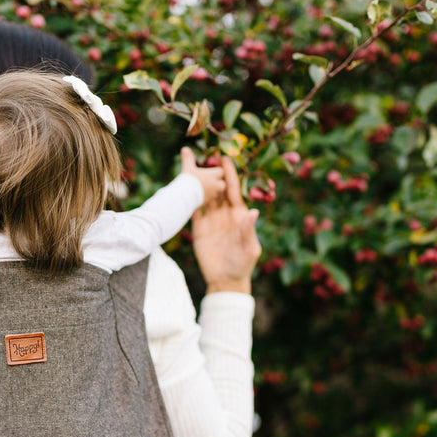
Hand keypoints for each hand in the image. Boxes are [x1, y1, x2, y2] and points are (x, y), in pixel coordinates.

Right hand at [179, 147, 225, 203]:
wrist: (184, 197)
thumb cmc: (188, 180)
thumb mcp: (187, 167)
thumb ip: (188, 158)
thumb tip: (185, 149)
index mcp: (213, 175)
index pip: (221, 171)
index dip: (217, 169)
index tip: (212, 168)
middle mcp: (215, 185)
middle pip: (222, 183)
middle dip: (218, 181)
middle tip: (210, 178)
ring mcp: (212, 195)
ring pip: (217, 192)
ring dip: (213, 188)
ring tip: (204, 186)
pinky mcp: (206, 202)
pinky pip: (210, 199)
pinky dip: (206, 195)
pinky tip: (199, 194)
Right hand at [191, 154, 261, 293]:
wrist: (226, 281)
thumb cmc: (243, 265)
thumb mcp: (250, 249)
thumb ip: (249, 230)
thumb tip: (253, 211)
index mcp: (239, 216)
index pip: (234, 190)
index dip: (230, 174)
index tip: (225, 158)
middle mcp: (225, 215)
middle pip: (219, 189)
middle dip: (214, 174)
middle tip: (207, 156)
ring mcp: (212, 221)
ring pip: (206, 197)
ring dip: (200, 184)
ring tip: (193, 166)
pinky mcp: (200, 229)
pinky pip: (194, 210)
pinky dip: (190, 199)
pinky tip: (183, 188)